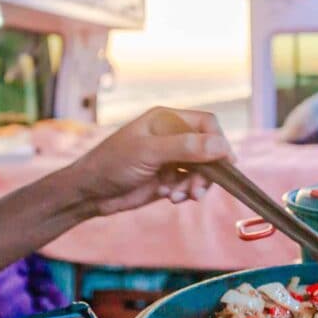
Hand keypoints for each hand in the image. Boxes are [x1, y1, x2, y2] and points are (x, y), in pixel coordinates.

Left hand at [69, 107, 232, 214]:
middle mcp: (172, 136)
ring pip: (202, 170)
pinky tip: (170, 197)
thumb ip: (186, 147)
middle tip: (197, 189)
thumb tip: (223, 146)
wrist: (90, 192)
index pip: (207, 124)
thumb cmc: (112, 163)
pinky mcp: (169, 178)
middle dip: (207, 171)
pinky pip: (191, 184)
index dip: (220, 143)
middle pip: (209, 149)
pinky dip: (186, 193)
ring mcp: (171, 158)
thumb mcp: (150, 152)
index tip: (226, 164)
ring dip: (196, 185)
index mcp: (167, 120)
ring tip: (179, 196)